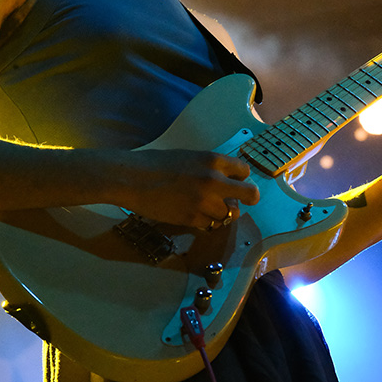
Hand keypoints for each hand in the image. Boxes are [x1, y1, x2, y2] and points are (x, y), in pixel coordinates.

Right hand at [108, 148, 259, 229]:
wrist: (131, 179)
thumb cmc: (155, 164)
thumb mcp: (188, 157)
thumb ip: (209, 167)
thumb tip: (224, 179)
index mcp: (212, 160)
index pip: (244, 171)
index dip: (240, 178)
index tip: (234, 181)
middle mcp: (213, 180)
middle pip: (250, 194)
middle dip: (249, 198)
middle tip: (241, 201)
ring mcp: (204, 202)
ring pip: (230, 214)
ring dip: (222, 213)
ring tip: (209, 209)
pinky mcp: (192, 219)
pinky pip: (210, 225)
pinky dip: (206, 222)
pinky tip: (195, 215)